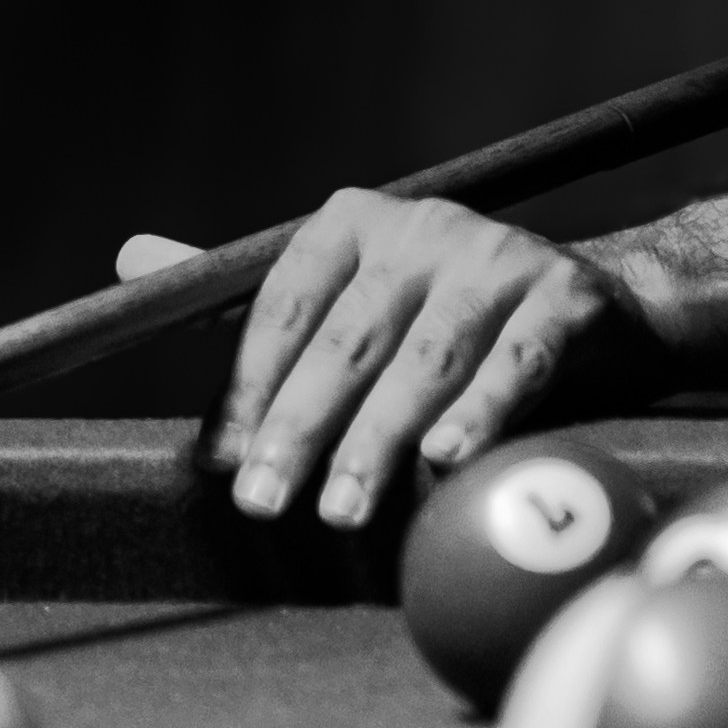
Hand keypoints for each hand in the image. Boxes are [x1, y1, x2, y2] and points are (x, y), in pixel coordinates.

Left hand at [206, 190, 656, 533]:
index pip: (286, 305)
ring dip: (379, 437)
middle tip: (267, 501)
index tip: (228, 460)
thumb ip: (256, 297)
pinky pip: (517, 363)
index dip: (251, 386)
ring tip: (343, 506)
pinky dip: (482, 411)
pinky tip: (448, 459)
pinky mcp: (565, 296)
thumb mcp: (352, 295)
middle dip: (301, 426)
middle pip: (348, 338)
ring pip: (426, 357)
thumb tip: (130, 257)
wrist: (596, 307)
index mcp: (357, 221)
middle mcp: (425, 227)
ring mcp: (499, 256)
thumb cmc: (448, 315)